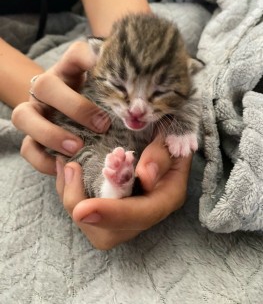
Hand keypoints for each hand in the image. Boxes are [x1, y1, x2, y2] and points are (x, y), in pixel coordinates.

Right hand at [12, 41, 109, 174]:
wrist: (73, 114)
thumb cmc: (94, 103)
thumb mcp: (106, 92)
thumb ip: (116, 86)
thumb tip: (136, 93)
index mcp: (69, 70)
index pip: (76, 54)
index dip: (87, 59)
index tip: (105, 70)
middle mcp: (47, 88)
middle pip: (45, 85)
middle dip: (74, 107)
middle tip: (101, 126)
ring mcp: (35, 112)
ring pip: (23, 116)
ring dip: (51, 134)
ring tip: (77, 148)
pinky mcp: (31, 137)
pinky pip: (27, 148)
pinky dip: (44, 160)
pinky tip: (67, 164)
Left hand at [56, 135, 191, 249]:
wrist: (161, 136)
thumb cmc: (168, 135)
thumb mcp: (171, 138)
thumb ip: (162, 156)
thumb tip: (146, 176)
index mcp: (166, 197)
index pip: (142, 215)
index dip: (113, 215)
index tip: (83, 211)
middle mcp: (145, 212)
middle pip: (110, 233)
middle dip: (81, 208)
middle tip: (70, 168)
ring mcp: (126, 213)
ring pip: (91, 226)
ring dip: (71, 197)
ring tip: (66, 164)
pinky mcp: (110, 207)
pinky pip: (83, 212)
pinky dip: (69, 192)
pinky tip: (65, 168)